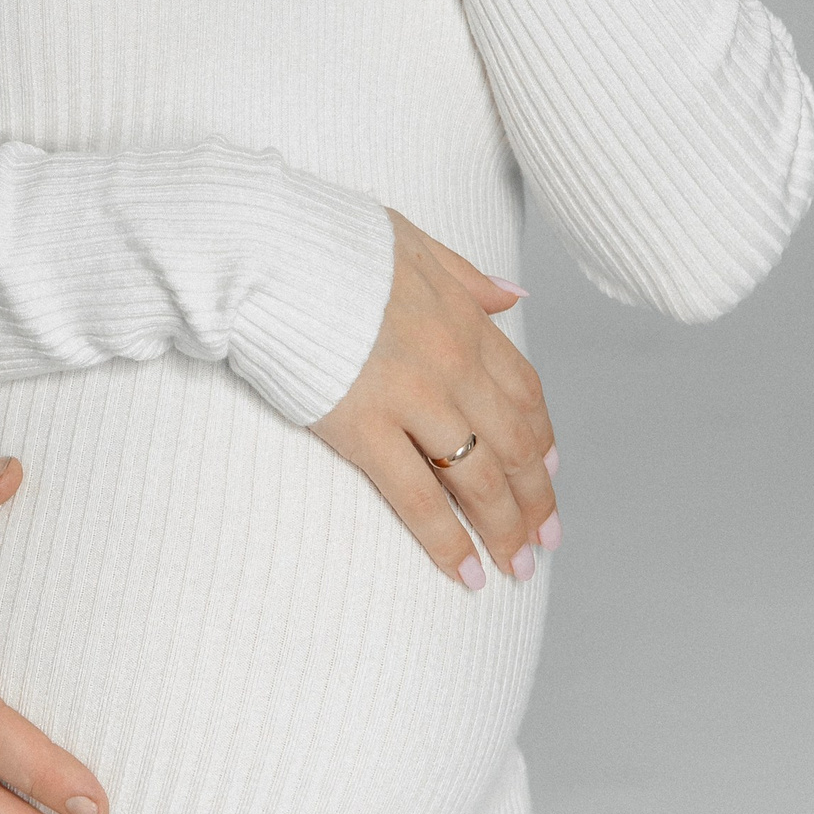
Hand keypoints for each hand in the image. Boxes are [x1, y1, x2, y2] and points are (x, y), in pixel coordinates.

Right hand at [311, 213, 560, 586]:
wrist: (265, 246)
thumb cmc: (327, 239)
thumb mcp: (412, 241)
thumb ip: (467, 277)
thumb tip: (514, 297)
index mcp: (462, 318)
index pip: (524, 391)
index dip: (542, 438)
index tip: (549, 472)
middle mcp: (451, 362)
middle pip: (513, 444)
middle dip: (535, 498)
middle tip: (544, 538)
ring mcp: (411, 397)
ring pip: (477, 478)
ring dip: (504, 530)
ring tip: (514, 567)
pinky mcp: (363, 426)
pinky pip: (417, 498)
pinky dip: (447, 542)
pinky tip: (466, 573)